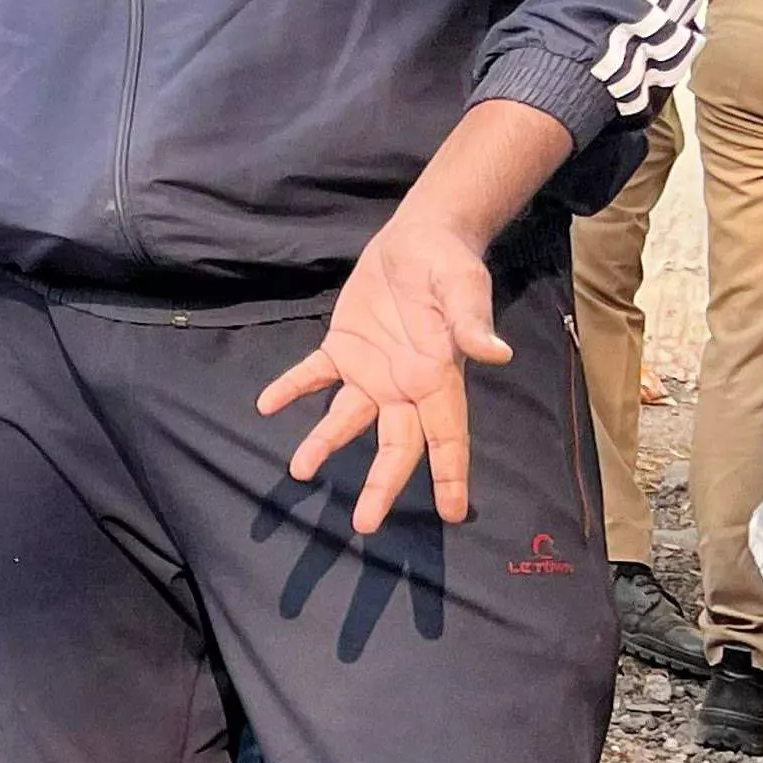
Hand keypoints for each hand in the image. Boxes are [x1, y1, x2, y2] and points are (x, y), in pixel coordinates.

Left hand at [257, 210, 510, 532]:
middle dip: (382, 484)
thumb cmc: (450, 266)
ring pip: (347, 419)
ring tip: (298, 470)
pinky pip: (313, 374)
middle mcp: (405, 386)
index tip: (453, 514)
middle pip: (396, 446)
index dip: (451, 475)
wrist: (420, 238)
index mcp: (439, 379)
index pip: (448, 437)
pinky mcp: (343, 347)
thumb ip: (471, 324)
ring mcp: (371, 370)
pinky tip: (267, 404)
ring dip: (324, 442)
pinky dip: (291, 388)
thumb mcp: (463, 289)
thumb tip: (496, 354)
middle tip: (364, 523)